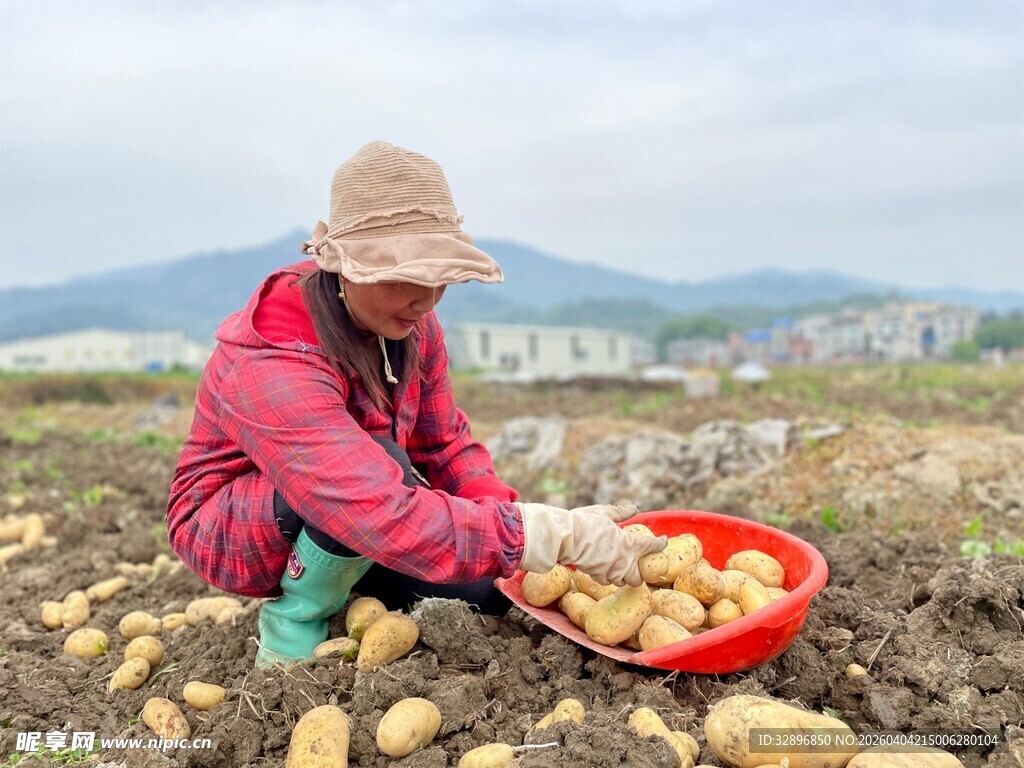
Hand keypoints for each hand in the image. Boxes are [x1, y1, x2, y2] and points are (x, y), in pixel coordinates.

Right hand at [516, 503, 665, 586]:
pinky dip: (608, 575)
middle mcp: (623, 561)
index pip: (652, 546)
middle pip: (639, 577)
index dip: (660, 544)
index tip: (663, 541)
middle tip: (638, 563)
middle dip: (640, 572)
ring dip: (624, 575)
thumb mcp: (605, 512)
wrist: (564, 538)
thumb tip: (634, 508)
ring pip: (623, 581)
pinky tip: (604, 568)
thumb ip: (621, 512)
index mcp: (629, 544)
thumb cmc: (585, 522)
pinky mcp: (597, 576)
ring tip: (621, 567)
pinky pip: (607, 580)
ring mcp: (610, 571)